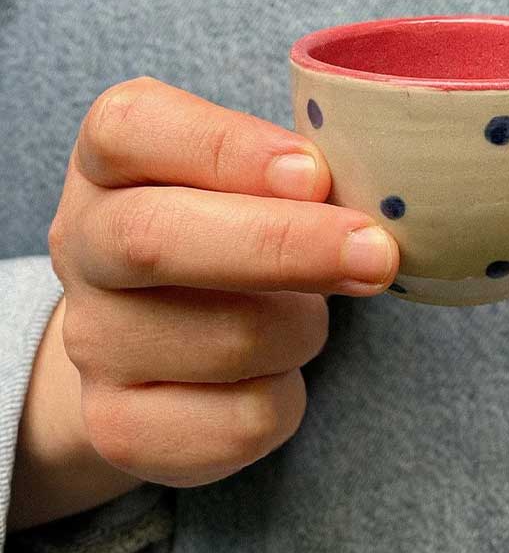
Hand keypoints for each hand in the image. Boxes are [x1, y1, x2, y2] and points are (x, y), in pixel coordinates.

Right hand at [8, 76, 397, 528]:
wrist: (155, 336)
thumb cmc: (232, 222)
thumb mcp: (252, 173)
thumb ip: (296, 170)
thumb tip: (380, 201)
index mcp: (111, 157)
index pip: (131, 127)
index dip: (226, 147)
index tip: (314, 173)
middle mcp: (83, 242)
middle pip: (155, 239)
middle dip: (284, 246)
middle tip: (377, 253)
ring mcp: (92, 339)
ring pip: (225, 339)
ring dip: (303, 327)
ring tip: (311, 311)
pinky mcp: (119, 425)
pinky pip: (239, 420)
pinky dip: (288, 396)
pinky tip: (279, 371)